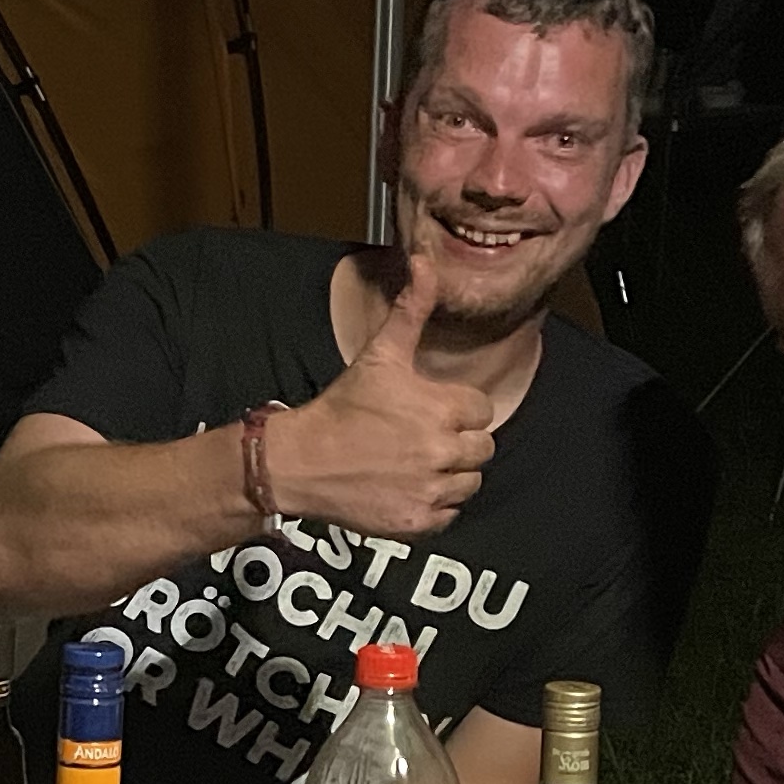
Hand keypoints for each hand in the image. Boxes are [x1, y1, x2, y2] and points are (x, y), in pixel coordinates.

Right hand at [266, 259, 495, 537]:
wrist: (302, 461)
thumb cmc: (343, 406)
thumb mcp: (380, 354)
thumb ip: (412, 309)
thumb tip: (426, 261)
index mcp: (442, 409)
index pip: (482, 411)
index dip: (456, 409)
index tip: (427, 410)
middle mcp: (442, 452)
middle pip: (481, 449)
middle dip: (456, 442)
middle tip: (419, 438)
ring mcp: (430, 491)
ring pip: (469, 484)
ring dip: (449, 475)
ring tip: (414, 463)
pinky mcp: (417, 521)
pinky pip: (449, 515)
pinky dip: (433, 506)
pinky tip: (406, 488)